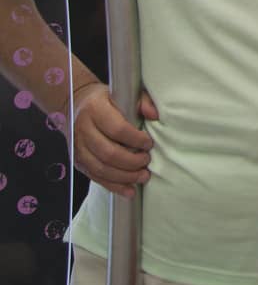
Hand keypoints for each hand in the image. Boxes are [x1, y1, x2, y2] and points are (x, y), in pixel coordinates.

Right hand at [72, 82, 157, 197]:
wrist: (75, 104)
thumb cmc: (106, 99)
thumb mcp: (123, 93)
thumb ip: (142, 102)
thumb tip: (155, 115)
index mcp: (95, 110)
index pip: (117, 129)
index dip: (135, 139)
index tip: (149, 144)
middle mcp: (82, 129)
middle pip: (108, 153)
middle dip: (131, 161)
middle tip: (147, 162)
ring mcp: (78, 147)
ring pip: (100, 168)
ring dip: (124, 176)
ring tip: (143, 176)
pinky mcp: (77, 161)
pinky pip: (95, 177)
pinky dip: (113, 186)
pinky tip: (129, 190)